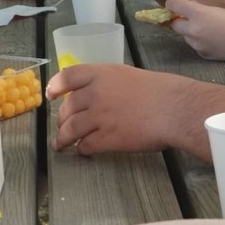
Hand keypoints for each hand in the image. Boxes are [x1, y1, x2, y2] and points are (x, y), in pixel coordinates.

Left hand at [48, 63, 173, 154]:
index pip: (67, 77)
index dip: (55, 86)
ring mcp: (99, 116)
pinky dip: (82, 149)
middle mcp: (95, 93)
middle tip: (61, 126)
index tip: (50, 96)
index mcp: (101, 74)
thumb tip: (93, 93)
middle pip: (66, 108)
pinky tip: (84, 150)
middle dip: (61, 120)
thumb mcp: (127, 75)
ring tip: (61, 144)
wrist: (173, 108)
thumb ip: (107, 82)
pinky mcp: (107, 138)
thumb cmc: (158, 91)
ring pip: (70, 129)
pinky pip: (86, 145)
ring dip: (63, 138)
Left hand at [165, 0, 224, 63]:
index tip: (178, 3)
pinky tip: (212, 39)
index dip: (174, 3)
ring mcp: (197, 45)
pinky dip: (199, 41)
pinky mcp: (202, 54)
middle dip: (180, 19)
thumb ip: (201, 8)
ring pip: (184, 35)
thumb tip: (190, 7)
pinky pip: (194, 45)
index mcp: (199, 14)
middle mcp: (194, 30)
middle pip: (174, 24)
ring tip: (205, 29)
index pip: (172, 4)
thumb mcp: (219, 9)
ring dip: (190, 31)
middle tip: (190, 17)